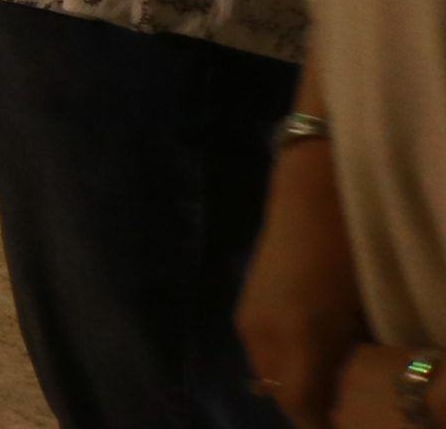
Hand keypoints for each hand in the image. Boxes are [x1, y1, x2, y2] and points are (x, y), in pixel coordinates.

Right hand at [235, 137, 366, 428]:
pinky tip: (308, 349)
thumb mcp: (361, 314)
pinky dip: (282, 361)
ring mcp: (248, 320)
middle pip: (282, 396)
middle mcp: (264, 334)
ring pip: (269, 375)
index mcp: (299, 338)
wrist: (313, 198)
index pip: (301, 407)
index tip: (346, 418)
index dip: (322, 420)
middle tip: (341, 400)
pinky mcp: (243, 308)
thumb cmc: (351, 254)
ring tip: (327, 376)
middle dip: (308, 403)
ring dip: (294, 382)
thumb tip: (344, 395)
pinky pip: (261, 352)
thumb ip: (349, 361)